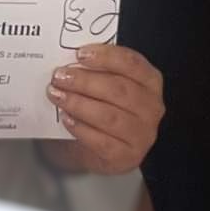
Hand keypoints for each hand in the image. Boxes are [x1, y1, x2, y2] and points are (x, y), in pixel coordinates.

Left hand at [43, 44, 162, 175]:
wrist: (99, 149)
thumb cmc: (103, 107)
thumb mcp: (105, 84)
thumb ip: (96, 70)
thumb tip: (72, 60)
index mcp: (150, 82)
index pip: (132, 63)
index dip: (106, 56)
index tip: (80, 54)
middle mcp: (152, 108)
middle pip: (119, 89)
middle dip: (85, 81)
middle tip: (60, 76)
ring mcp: (142, 135)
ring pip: (109, 116)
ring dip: (79, 103)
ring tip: (57, 95)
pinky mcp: (127, 157)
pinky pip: (102, 141)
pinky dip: (81, 128)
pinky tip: (66, 119)